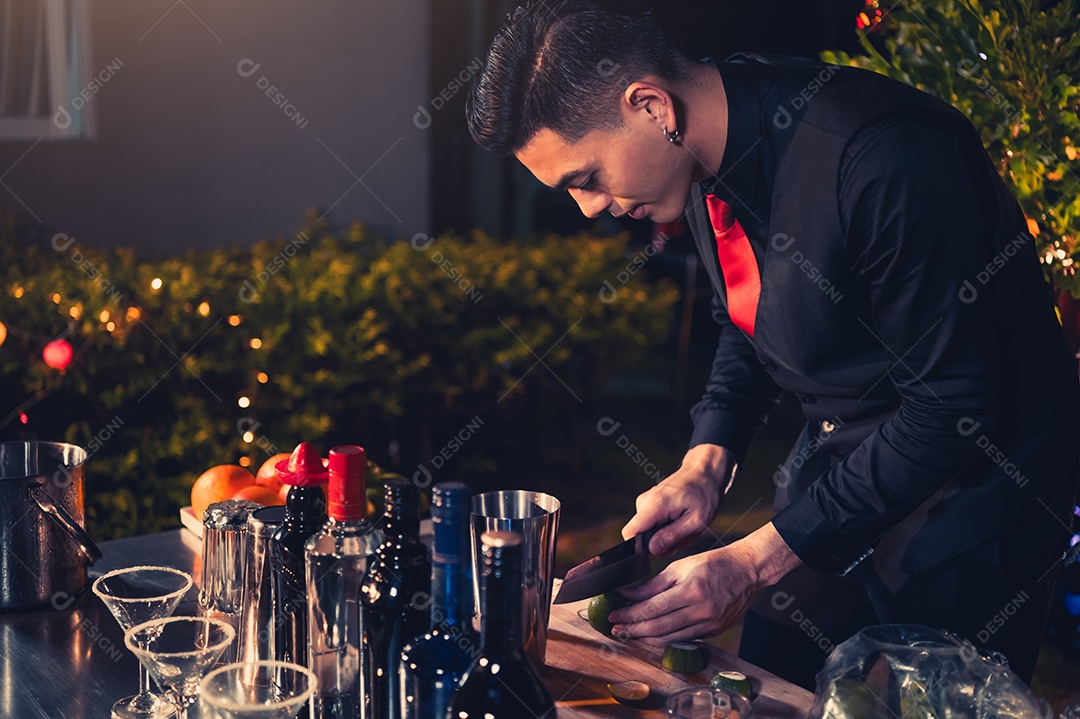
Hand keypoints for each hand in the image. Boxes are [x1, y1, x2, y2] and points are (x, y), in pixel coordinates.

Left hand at [607, 522, 800, 644]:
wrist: (748, 571)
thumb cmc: (714, 564)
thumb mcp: (680, 567)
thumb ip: (653, 584)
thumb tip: (627, 594)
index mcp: (691, 591)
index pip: (652, 609)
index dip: (630, 615)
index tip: (613, 615)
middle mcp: (701, 611)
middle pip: (659, 629)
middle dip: (633, 630)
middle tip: (615, 628)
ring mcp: (709, 625)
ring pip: (670, 639)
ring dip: (646, 638)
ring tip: (629, 633)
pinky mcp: (714, 632)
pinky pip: (684, 639)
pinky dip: (665, 638)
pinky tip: (652, 634)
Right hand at [620, 443, 734, 555]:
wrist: (704, 472)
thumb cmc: (704, 494)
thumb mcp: (695, 520)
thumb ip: (672, 536)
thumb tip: (651, 549)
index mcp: (654, 505)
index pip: (630, 532)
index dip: (641, 547)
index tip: (662, 548)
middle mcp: (645, 502)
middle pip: (642, 537)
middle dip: (664, 543)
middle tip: (686, 535)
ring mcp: (645, 502)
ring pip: (649, 533)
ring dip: (669, 536)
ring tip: (687, 526)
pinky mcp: (649, 504)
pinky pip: (653, 525)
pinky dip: (669, 528)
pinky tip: (682, 521)